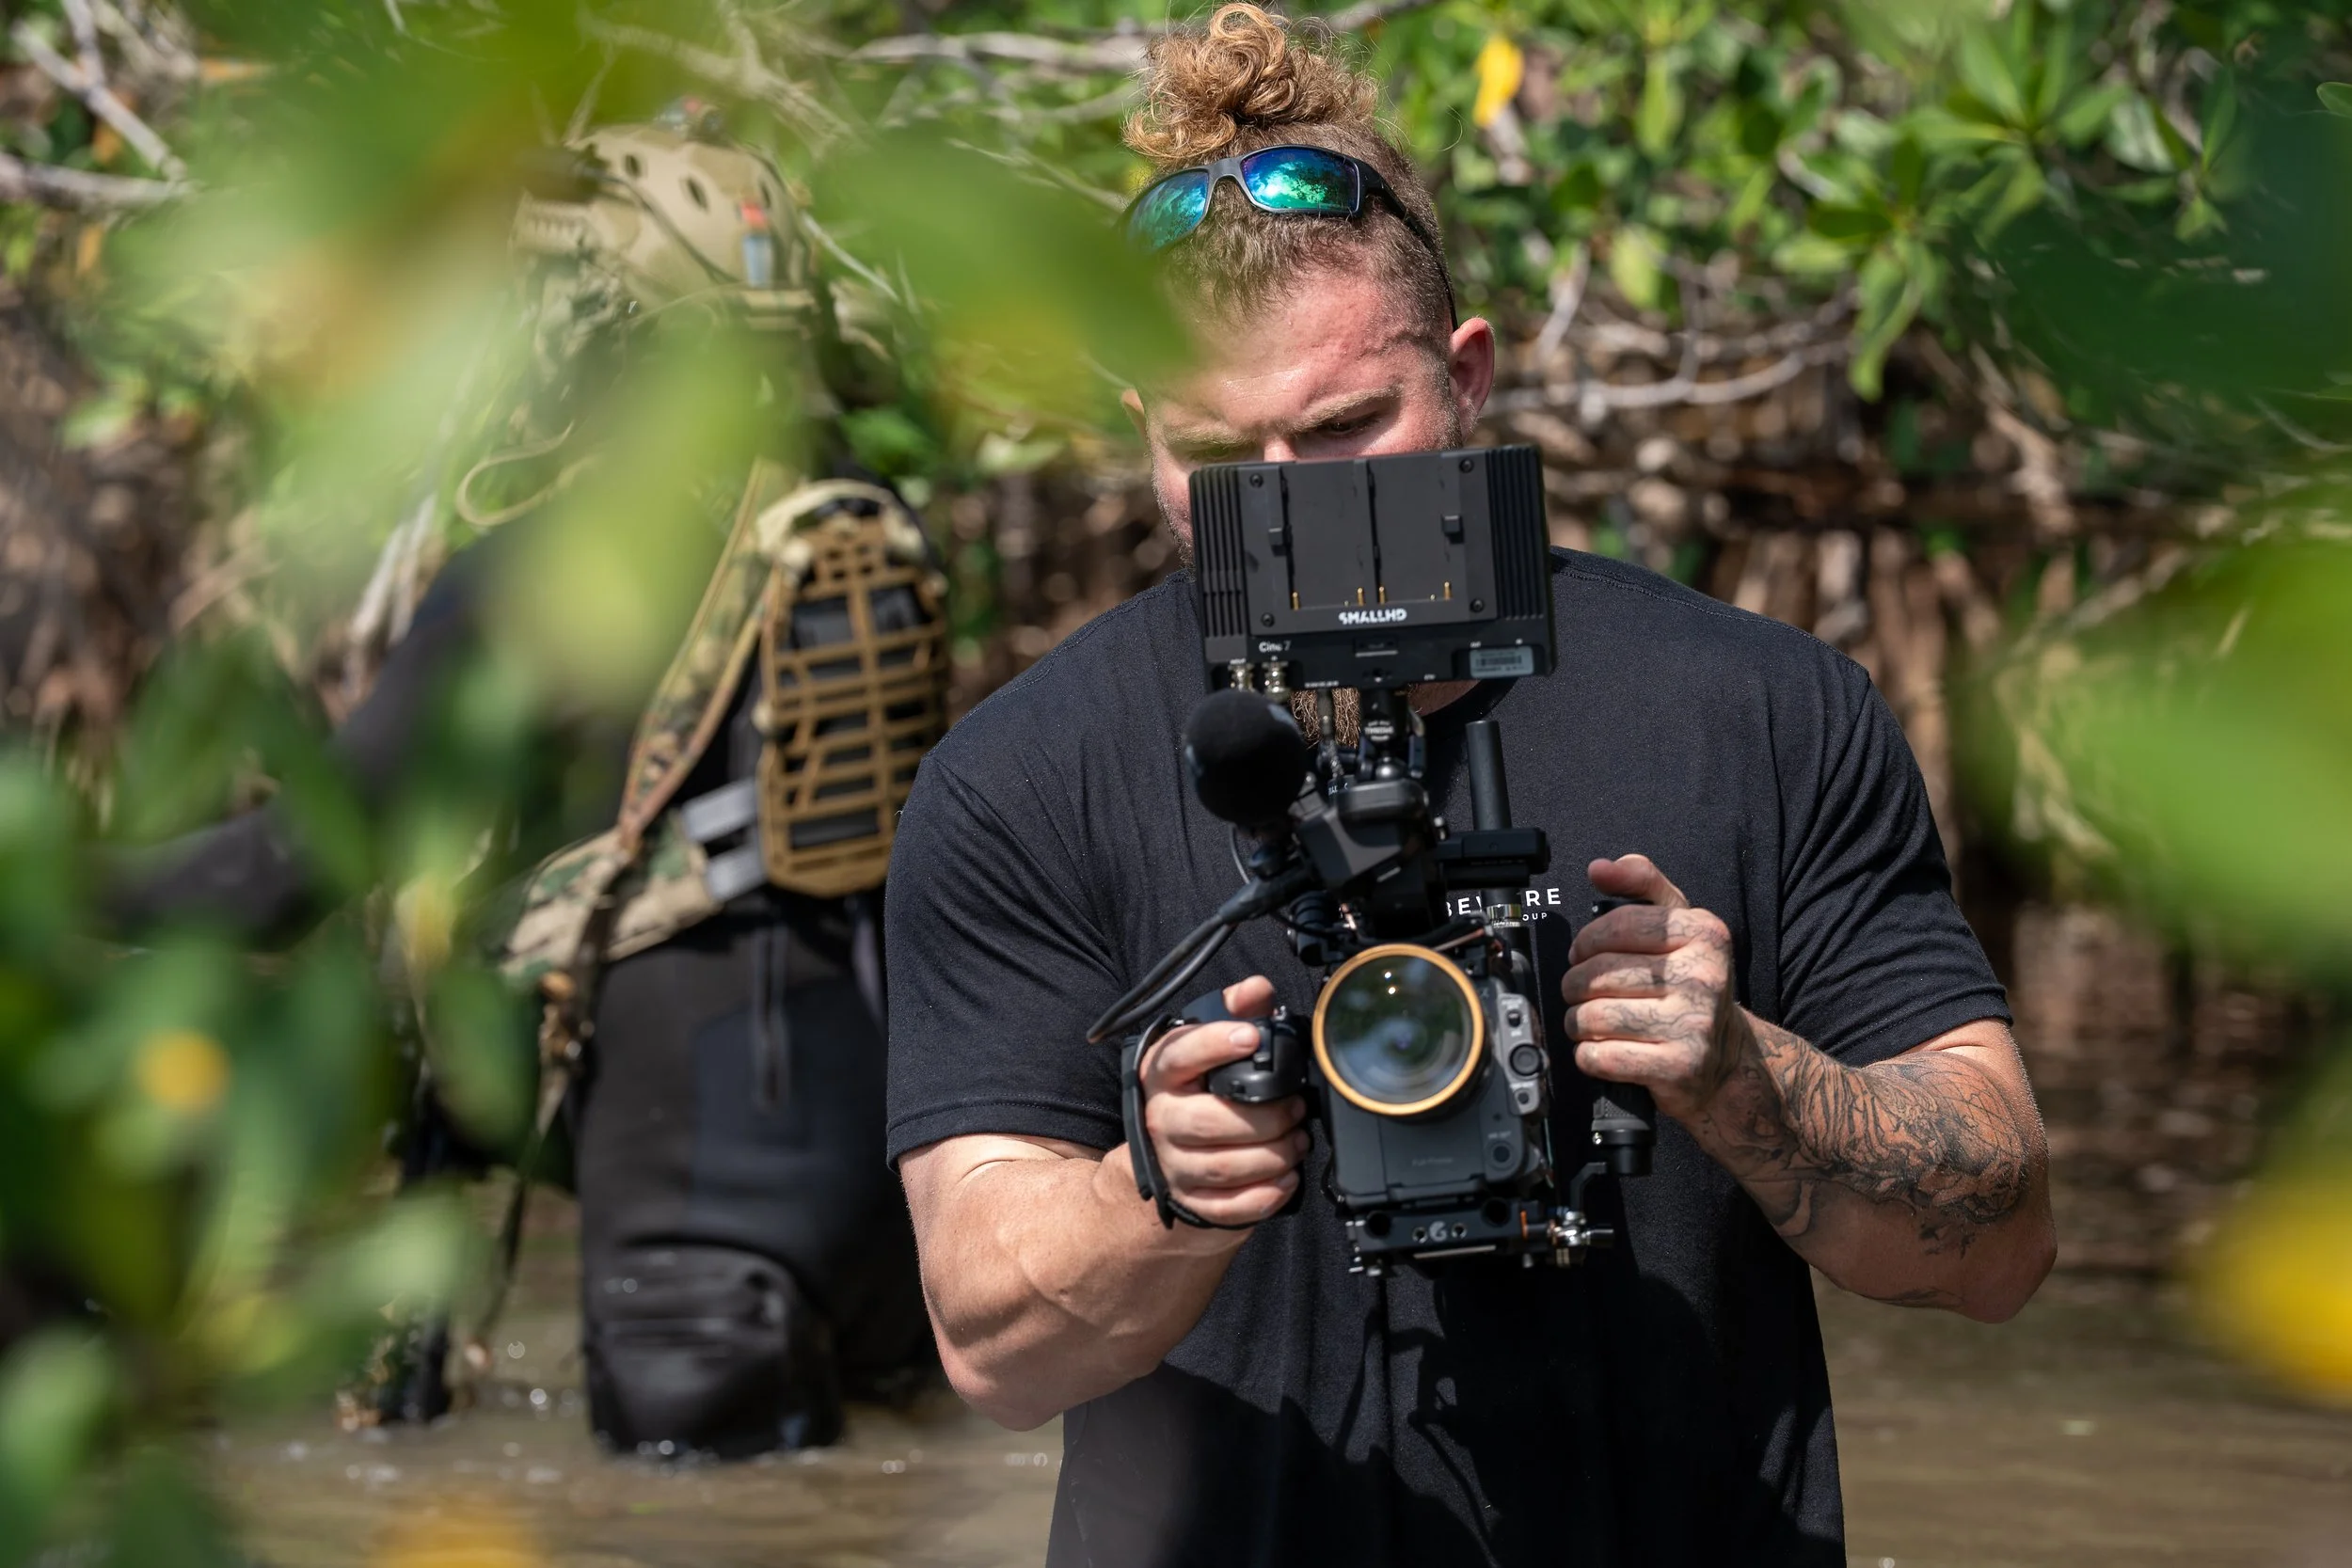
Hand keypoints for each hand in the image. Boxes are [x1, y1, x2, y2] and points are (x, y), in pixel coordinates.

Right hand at [1136, 976, 1310, 1227]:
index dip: (1215, 1044)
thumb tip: (1258, 988)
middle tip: (1297, 1108)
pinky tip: (1287, 1177)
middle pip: (1209, 1121)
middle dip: (1267, 1117)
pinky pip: (1229, 1206)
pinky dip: (1265, 1194)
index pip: (1180, 1055)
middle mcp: (1161, 1119)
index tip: (1252, 1037)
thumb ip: (1236, 1013)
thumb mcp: (1207, 1049)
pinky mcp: (1191, 1202)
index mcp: (1163, 1074)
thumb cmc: (1196, 1094)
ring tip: (1298, 1140)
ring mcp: (1173, 1165)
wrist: (1163, 1159)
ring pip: (1224, 1166)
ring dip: (1273, 1155)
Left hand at [1560, 855, 1753, 1122]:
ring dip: (1577, 1021)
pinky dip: (1589, 1055)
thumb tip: (1599, 868)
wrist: (1727, 1058)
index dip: (1585, 941)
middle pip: (1599, 972)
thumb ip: (1643, 884)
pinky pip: (1601, 1056)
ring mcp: (1694, 1024)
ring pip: (1593, 1015)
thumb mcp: (1680, 925)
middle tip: (1579, 991)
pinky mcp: (1678, 1067)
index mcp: (1706, 934)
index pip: (1618, 926)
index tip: (1581, 954)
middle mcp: (1705, 976)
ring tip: (1587, 1021)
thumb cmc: (1692, 985)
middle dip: (1575, 984)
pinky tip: (1601, 1049)